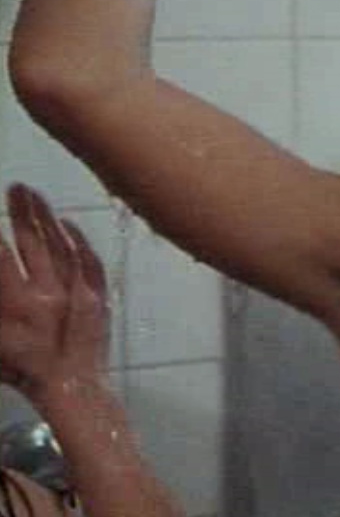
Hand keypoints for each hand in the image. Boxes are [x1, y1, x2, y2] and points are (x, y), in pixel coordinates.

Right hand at [0, 184, 110, 400]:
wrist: (72, 387)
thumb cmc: (24, 369)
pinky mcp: (97, 295)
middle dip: (20, 211)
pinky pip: (88, 260)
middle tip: (13, 186)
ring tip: (34, 194)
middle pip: (31, 241)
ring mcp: (76, 291)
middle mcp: (47, 291)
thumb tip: (0, 269)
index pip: (0, 258)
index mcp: (17, 304)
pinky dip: (78, 239)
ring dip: (46, 217)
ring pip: (60, 244)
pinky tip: (67, 222)